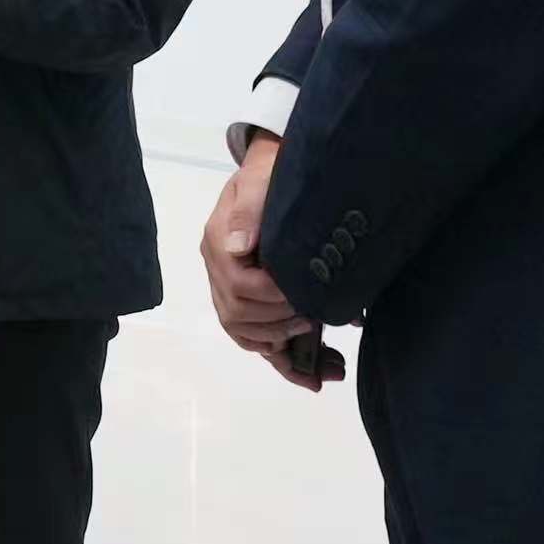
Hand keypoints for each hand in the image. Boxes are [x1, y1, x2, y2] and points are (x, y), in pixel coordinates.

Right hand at [201, 134, 344, 392]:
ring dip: (283, 349)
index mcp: (219, 243)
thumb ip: (249, 210)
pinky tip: (315, 375)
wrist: (274, 168)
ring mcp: (230, 286)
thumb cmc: (271, 173)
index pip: (240, 288)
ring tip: (324, 358)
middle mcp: (219, 270)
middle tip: (316, 319)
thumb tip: (239, 247)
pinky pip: (256, 337)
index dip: (274, 299)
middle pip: (239, 318)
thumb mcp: (260, 180)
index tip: (306, 297)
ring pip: (245, 334)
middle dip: (280, 326)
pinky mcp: (248, 297)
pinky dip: (283, 360)